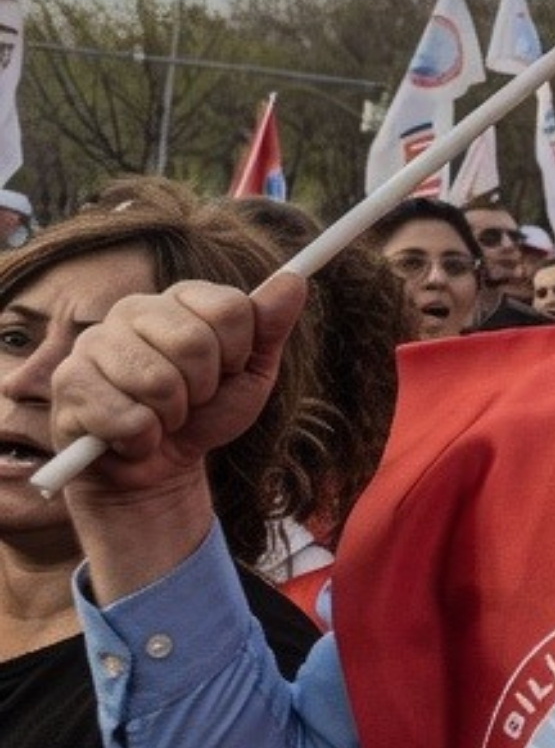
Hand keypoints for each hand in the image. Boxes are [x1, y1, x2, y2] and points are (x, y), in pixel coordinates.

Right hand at [54, 274, 307, 600]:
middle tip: (191, 400)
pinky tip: (131, 435)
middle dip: (205, 388)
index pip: (231, 307)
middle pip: (194, 342)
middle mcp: (132, 309)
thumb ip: (269, 326)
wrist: (159, 468)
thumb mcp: (250, 373)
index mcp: (179, 299)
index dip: (239, 352)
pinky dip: (142, 439)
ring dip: (172, 416)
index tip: (228, 370)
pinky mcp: (67, 383)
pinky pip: (127, 418)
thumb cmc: (205, 414)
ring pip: (158, 382)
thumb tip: (295, 279)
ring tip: (161, 417)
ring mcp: (94, 343)